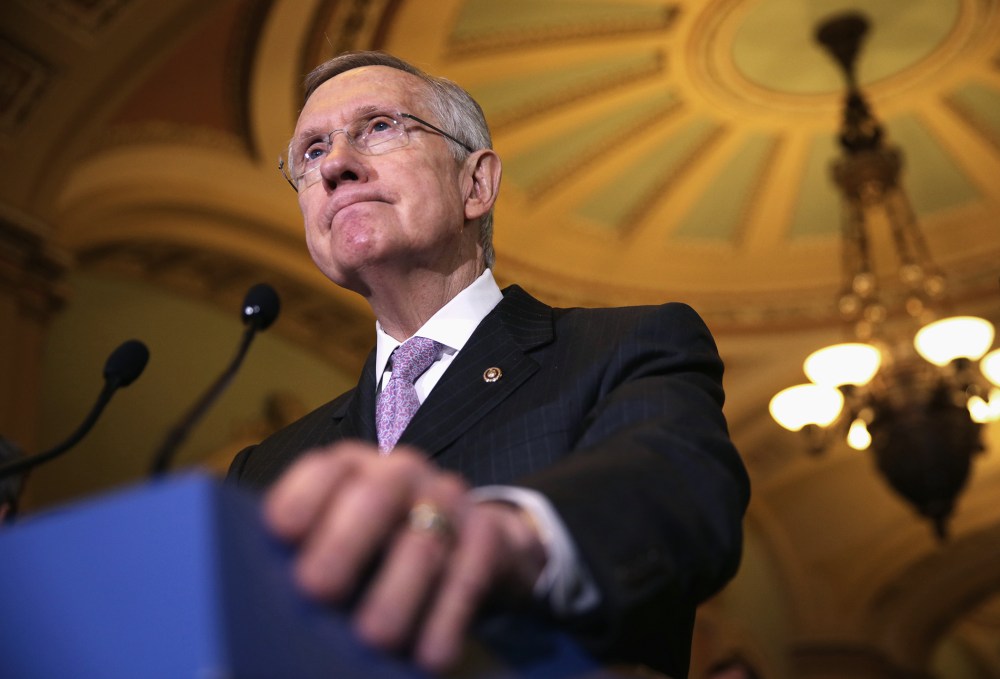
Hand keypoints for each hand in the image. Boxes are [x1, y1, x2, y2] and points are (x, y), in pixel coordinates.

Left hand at [263, 441, 547, 671]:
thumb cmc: (383, 545)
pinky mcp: (486, 534)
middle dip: (344, 542)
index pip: (326, 469)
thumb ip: (308, 551)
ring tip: (373, 638)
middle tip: (317, 589)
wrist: (474, 540)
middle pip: (375, 495)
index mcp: (353, 469)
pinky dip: (447, 618)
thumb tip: (260, 594)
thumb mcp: (344, 536)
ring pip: (423, 541)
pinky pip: (468, 574)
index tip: (279, 531)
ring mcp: (447, 499)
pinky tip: (429, 655)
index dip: (302, 495)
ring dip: (397, 593)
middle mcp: (401, 474)